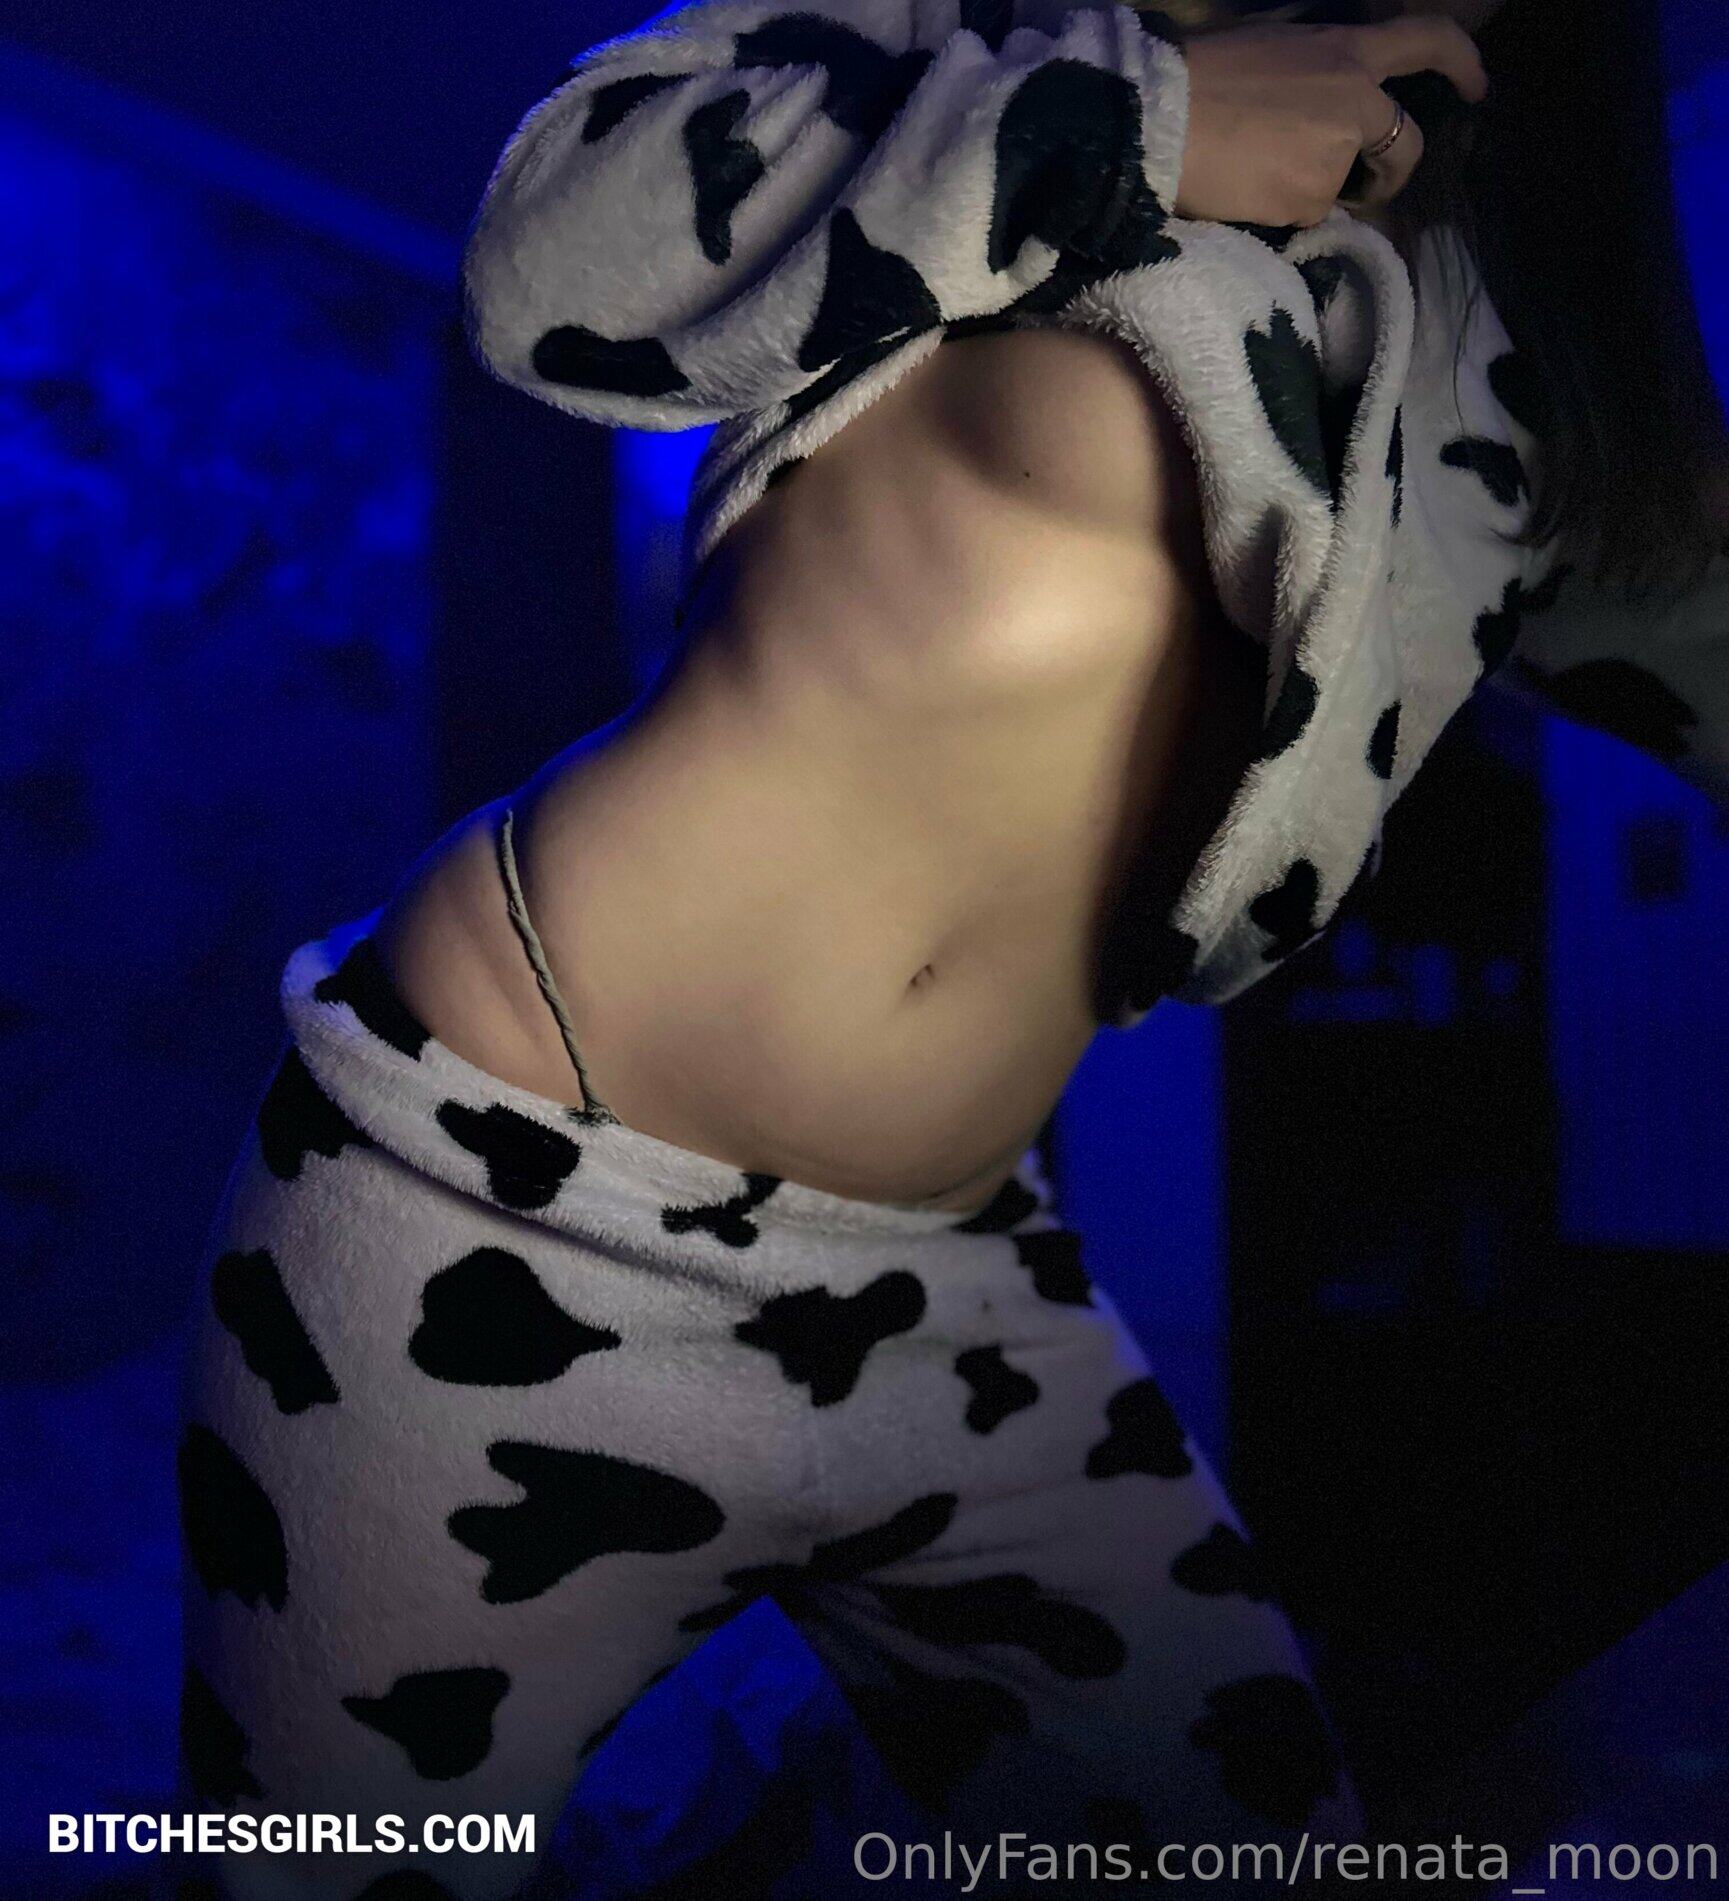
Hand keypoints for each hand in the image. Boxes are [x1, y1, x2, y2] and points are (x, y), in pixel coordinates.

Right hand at [1172, 13, 1488, 225]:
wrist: (1159, 117)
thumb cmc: (1199, 72)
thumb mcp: (1273, 47)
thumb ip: (1312, 72)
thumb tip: (1317, 102)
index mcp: (1346, 50)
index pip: (1428, 41)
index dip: (1463, 62)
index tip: (1478, 88)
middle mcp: (1354, 101)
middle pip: (1404, 145)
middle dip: (1392, 173)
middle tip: (1366, 188)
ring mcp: (1334, 157)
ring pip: (1338, 188)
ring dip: (1309, 190)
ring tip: (1255, 175)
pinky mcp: (1307, 201)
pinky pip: (1302, 215)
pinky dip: (1278, 211)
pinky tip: (1242, 192)